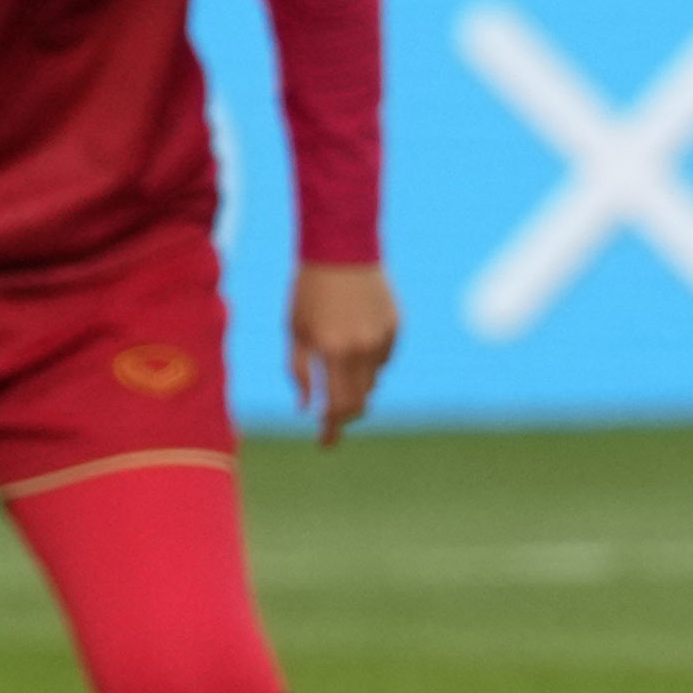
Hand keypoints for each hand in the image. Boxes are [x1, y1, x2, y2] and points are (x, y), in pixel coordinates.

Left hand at [288, 260, 397, 444]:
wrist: (341, 250)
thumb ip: (299, 372)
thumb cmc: (308, 292)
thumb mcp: (294, 332)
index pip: (337, 405)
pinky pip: (384, 359)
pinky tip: (354, 347)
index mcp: (333, 351)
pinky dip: (369, 364)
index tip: (324, 443)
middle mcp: (363, 348)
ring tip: (336, 373)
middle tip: (330, 423)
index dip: (331, 428)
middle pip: (360, 401)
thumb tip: (305, 409)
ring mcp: (384, 337)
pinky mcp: (397, 327)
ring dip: (355, 388)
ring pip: (373, 381)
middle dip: (344, 416)